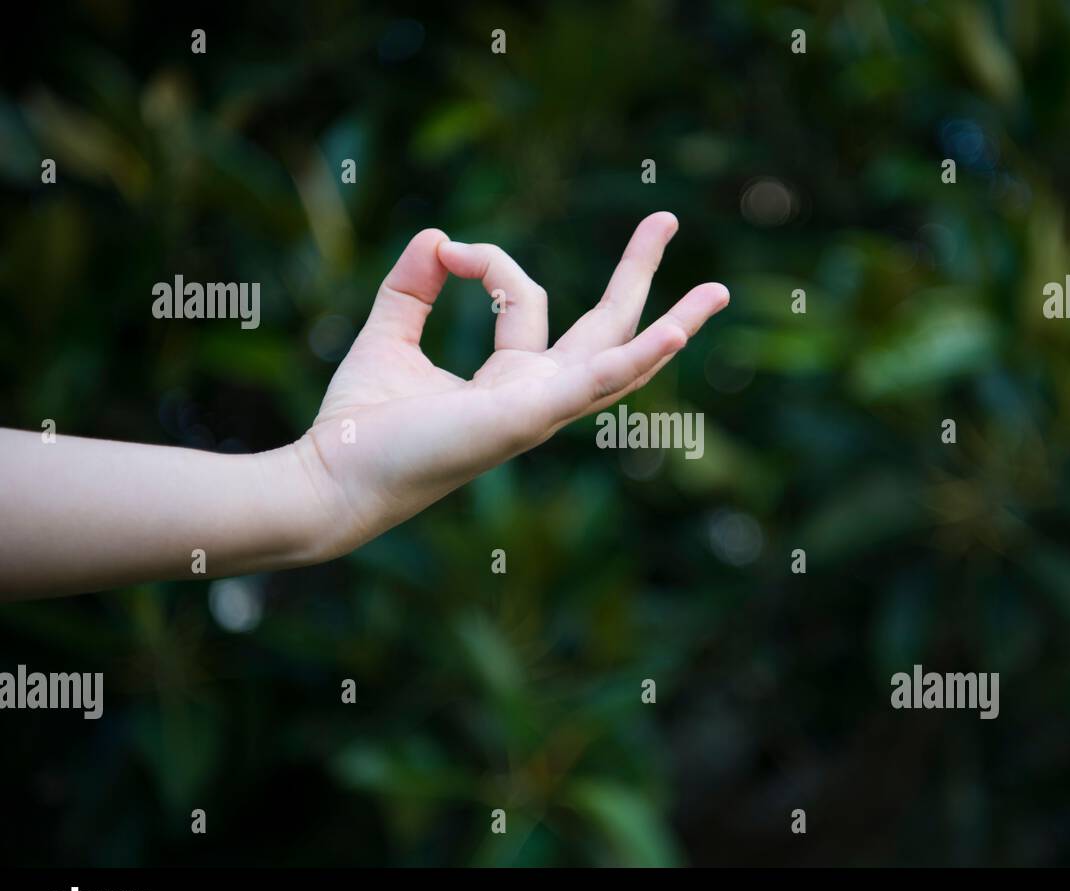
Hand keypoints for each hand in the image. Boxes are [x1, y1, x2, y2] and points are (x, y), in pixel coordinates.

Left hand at [298, 211, 729, 556]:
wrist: (334, 475)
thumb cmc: (360, 424)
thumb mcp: (388, 334)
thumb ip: (413, 286)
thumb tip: (438, 236)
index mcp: (513, 381)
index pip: (527, 298)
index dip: (490, 261)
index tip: (446, 251)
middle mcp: (538, 396)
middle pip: (606, 328)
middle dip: (638, 273)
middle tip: (667, 218)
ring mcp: (540, 411)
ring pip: (621, 359)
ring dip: (672, 323)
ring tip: (717, 290)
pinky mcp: (527, 417)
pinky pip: (594, 383)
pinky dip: (637, 359)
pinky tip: (673, 335)